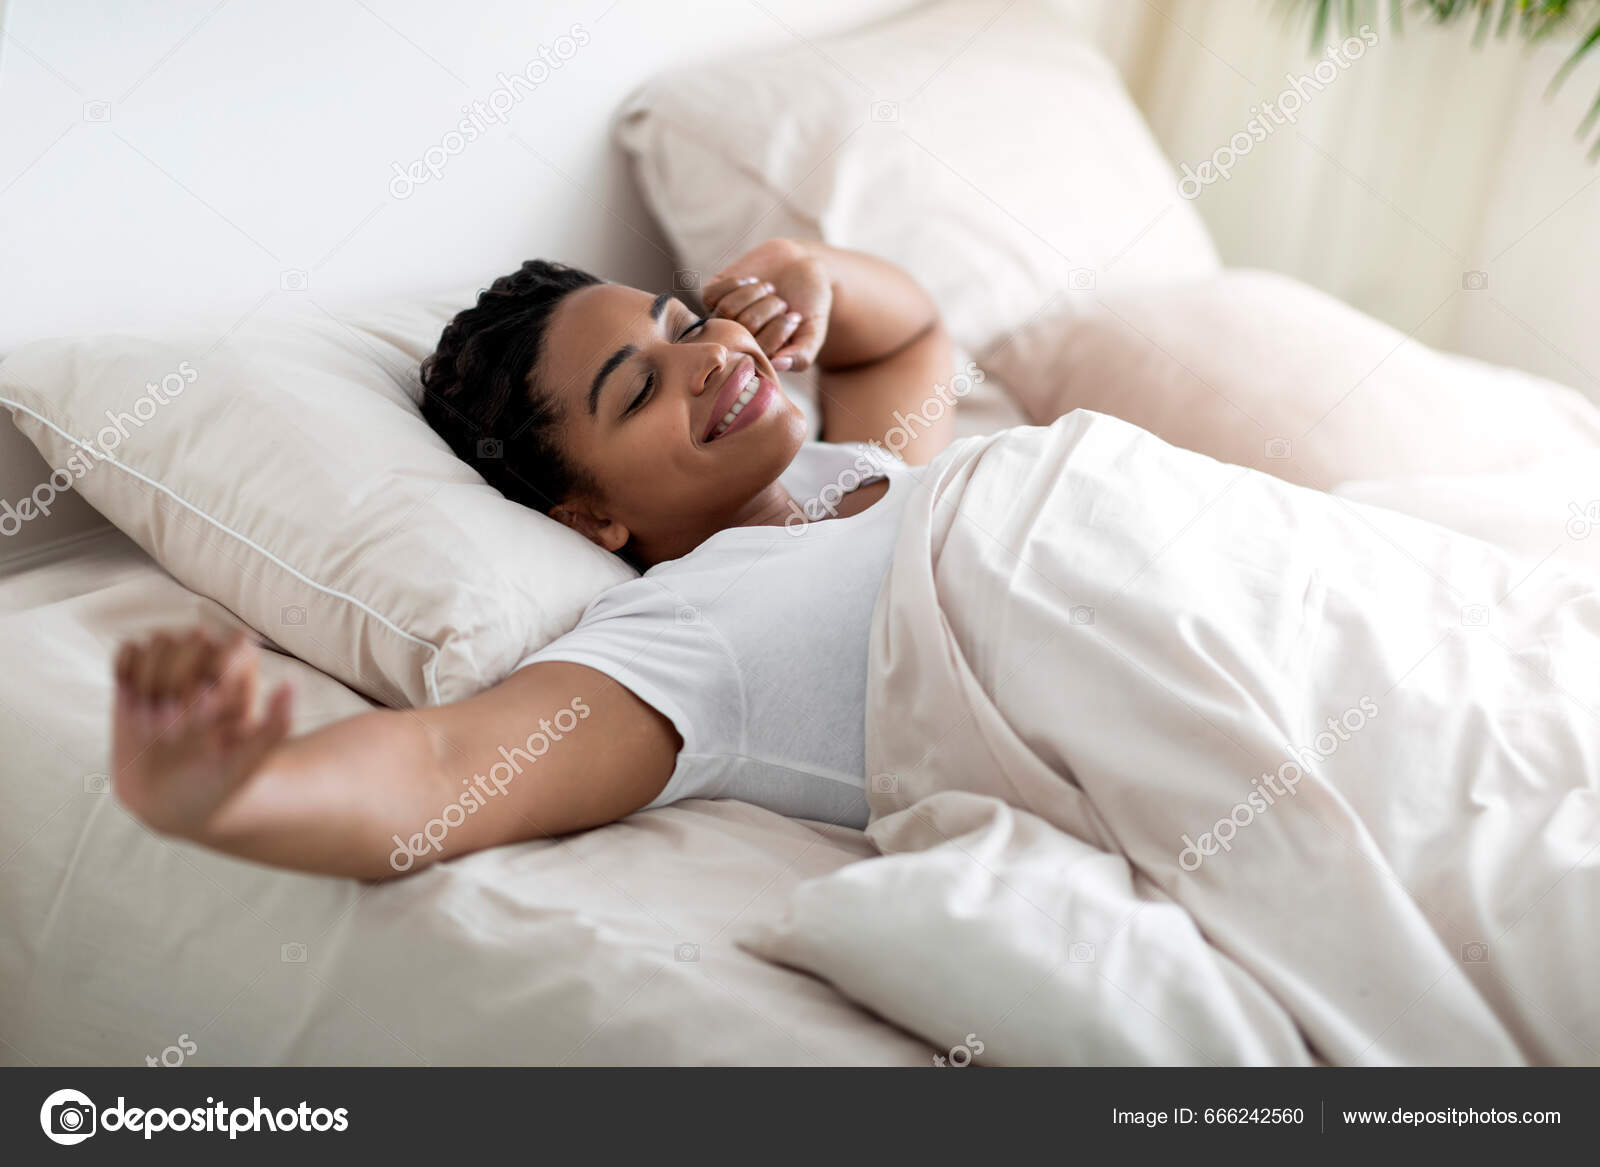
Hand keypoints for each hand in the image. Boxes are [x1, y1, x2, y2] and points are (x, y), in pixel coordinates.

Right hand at [111, 627, 292, 837]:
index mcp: (242, 679)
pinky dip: (125, 674)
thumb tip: (292, 680)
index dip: (218, 673)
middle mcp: (208, 665)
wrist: (167, 804)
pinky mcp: (136, 677)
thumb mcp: (246, 764)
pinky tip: (131, 705)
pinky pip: (128, 651)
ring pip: (160, 640)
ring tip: (152, 727)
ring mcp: (171, 668)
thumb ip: (275, 726)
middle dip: (179, 682)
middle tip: (174, 732)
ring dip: (151, 682)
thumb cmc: (215, 785)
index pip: (235, 643)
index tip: (206, 716)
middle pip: (194, 637)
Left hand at [702, 238, 831, 371]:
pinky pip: (711, 295)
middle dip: (770, 308)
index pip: (759, 350)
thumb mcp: (813, 333)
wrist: (801, 266)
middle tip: (782, 302)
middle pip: (744, 327)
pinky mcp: (711, 297)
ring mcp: (722, 320)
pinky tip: (751, 281)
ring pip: (727, 309)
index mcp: (760, 358)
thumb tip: (776, 365)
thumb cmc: (810, 303)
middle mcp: (737, 343)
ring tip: (769, 289)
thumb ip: (801, 356)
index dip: (779, 328)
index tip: (795, 317)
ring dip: (755, 293)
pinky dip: (736, 283)